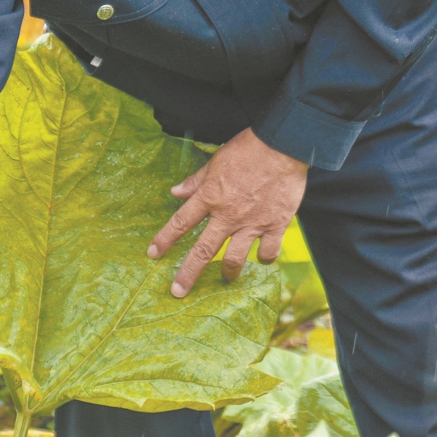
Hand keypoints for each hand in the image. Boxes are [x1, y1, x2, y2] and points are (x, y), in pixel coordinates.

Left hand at [148, 128, 307, 296]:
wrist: (283, 145)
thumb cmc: (248, 149)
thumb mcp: (216, 161)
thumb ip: (196, 180)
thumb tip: (175, 192)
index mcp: (210, 196)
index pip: (181, 222)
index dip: (164, 240)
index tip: (153, 254)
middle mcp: (228, 214)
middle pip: (202, 250)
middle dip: (188, 274)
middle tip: (178, 292)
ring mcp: (252, 223)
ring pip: (234, 258)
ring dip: (228, 272)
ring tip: (226, 278)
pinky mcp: (275, 225)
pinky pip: (268, 252)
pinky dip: (264, 257)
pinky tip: (262, 257)